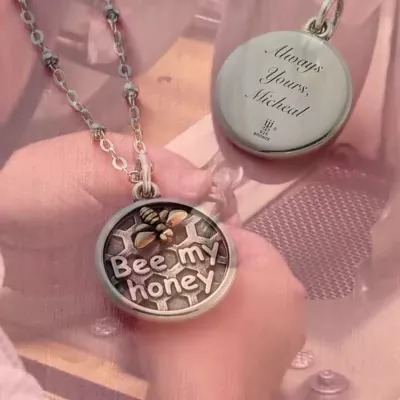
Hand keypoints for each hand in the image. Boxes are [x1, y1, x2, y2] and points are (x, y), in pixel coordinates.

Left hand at [0, 131, 304, 398]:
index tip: (227, 216)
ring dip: (196, 263)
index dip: (210, 196)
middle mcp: (148, 207)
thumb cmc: (43, 189)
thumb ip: (143, 171)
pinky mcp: (129, 273)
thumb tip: (204, 184)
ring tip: (215, 278)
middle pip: (192, 218)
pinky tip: (188, 295)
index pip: (190, 181)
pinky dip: (174, 286)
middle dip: (210, 233)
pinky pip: (160, 278)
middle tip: (226, 252)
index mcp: (143, 173)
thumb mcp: (87, 167)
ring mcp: (140, 242)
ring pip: (181, 250)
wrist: (1, 235)